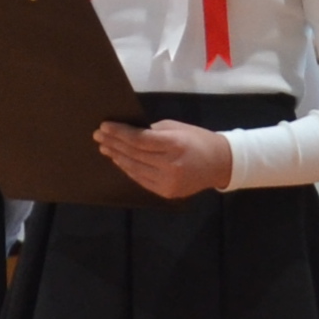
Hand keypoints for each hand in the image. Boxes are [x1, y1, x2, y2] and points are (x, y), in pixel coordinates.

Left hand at [94, 119, 236, 200]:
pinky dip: (129, 169)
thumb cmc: (197, 140)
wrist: (220, 164)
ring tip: (105, 148)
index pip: (139, 139)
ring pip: (134, 168)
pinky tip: (120, 161)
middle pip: (134, 154)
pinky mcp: (166, 192)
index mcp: (174, 144)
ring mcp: (167, 182)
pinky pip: (141, 180)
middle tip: (98, 135)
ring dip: (117, 157)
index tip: (104, 126)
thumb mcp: (176, 128)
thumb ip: (153, 132)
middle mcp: (170, 165)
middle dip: (114, 144)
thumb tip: (128, 133)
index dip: (119, 133)